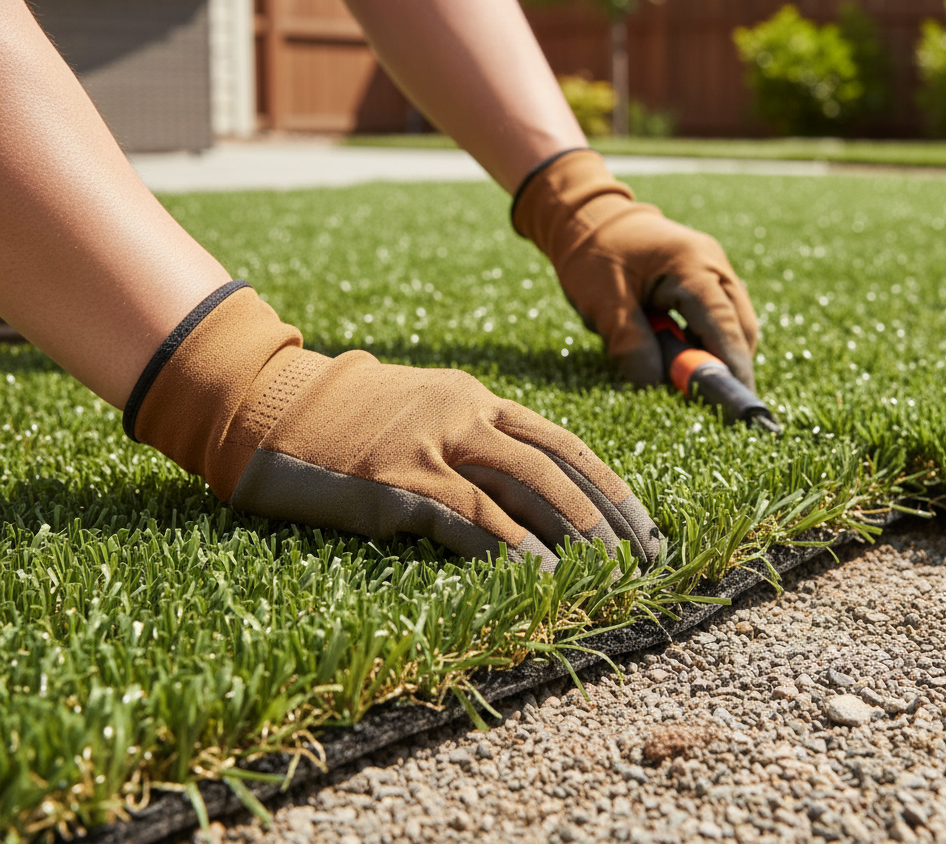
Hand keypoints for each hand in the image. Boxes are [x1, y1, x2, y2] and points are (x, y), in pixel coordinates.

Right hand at [125, 283, 660, 569]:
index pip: (563, 443)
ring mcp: (429, 445)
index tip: (645, 526)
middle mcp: (463, 414)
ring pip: (525, 490)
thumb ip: (467, 439)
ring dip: (576, 538)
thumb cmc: (343, 417)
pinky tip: (543, 579)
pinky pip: (470, 520)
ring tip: (612, 577)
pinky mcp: (395, 482)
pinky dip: (513, 552)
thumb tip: (520, 491)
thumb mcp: (418, 411)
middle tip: (645, 562)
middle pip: (556, 467)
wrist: (266, 404)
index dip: (610, 487)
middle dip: (609, 518)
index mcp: (474, 398)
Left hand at [513, 150, 757, 388]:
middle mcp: (713, 264)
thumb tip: (654, 385)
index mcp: (691, 265)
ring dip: (718, 352)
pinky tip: (687, 356)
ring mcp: (713, 267)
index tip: (737, 403)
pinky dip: (707, 339)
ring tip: (697, 383)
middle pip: (740, 326)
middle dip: (731, 365)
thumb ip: (629, 343)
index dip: (730, 366)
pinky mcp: (705, 276)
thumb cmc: (592, 253)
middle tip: (718, 404)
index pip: (722, 324)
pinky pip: (718, 314)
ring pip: (733, 321)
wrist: (586, 215)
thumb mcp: (602, 301)